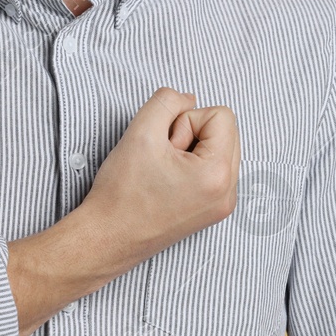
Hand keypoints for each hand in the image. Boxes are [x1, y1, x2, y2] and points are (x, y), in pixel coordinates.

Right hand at [77, 87, 240, 268]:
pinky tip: (167, 180)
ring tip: (163, 170)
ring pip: (218, 149)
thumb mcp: (141, 130)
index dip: (186, 120)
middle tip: (163, 157)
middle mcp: (228, 193)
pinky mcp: (212, 211)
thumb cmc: (122, 192)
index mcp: (218, 174)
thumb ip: (167, 101)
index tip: (165, 146)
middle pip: (225, 131)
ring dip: (190, 149)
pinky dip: (192, 166)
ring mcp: (222, 205)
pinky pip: (213, 169)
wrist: (107, 237)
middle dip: (191, 134)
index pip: (222, 115)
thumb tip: (189, 99)